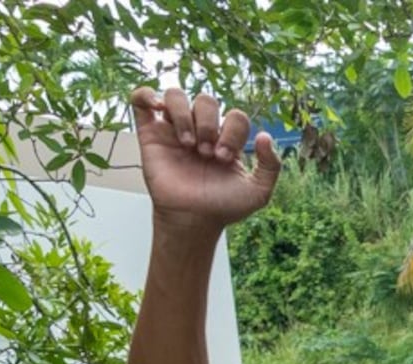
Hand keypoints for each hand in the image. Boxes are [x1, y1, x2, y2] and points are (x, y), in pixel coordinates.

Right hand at [131, 87, 280, 230]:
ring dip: (183, 116)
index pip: (235, 115)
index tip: (225, 159)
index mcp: (226, 138)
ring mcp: (174, 130)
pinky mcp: (150, 134)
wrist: (194, 219)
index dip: (233, 131)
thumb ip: (271, 165)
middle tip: (206, 153)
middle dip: (208, 124)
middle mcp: (201, 129)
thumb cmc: (224, 206)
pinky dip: (145, 94)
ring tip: (188, 144)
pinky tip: (157, 106)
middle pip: (206, 101)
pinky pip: (141, 100)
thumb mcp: (258, 191)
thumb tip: (264, 135)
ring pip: (176, 96)